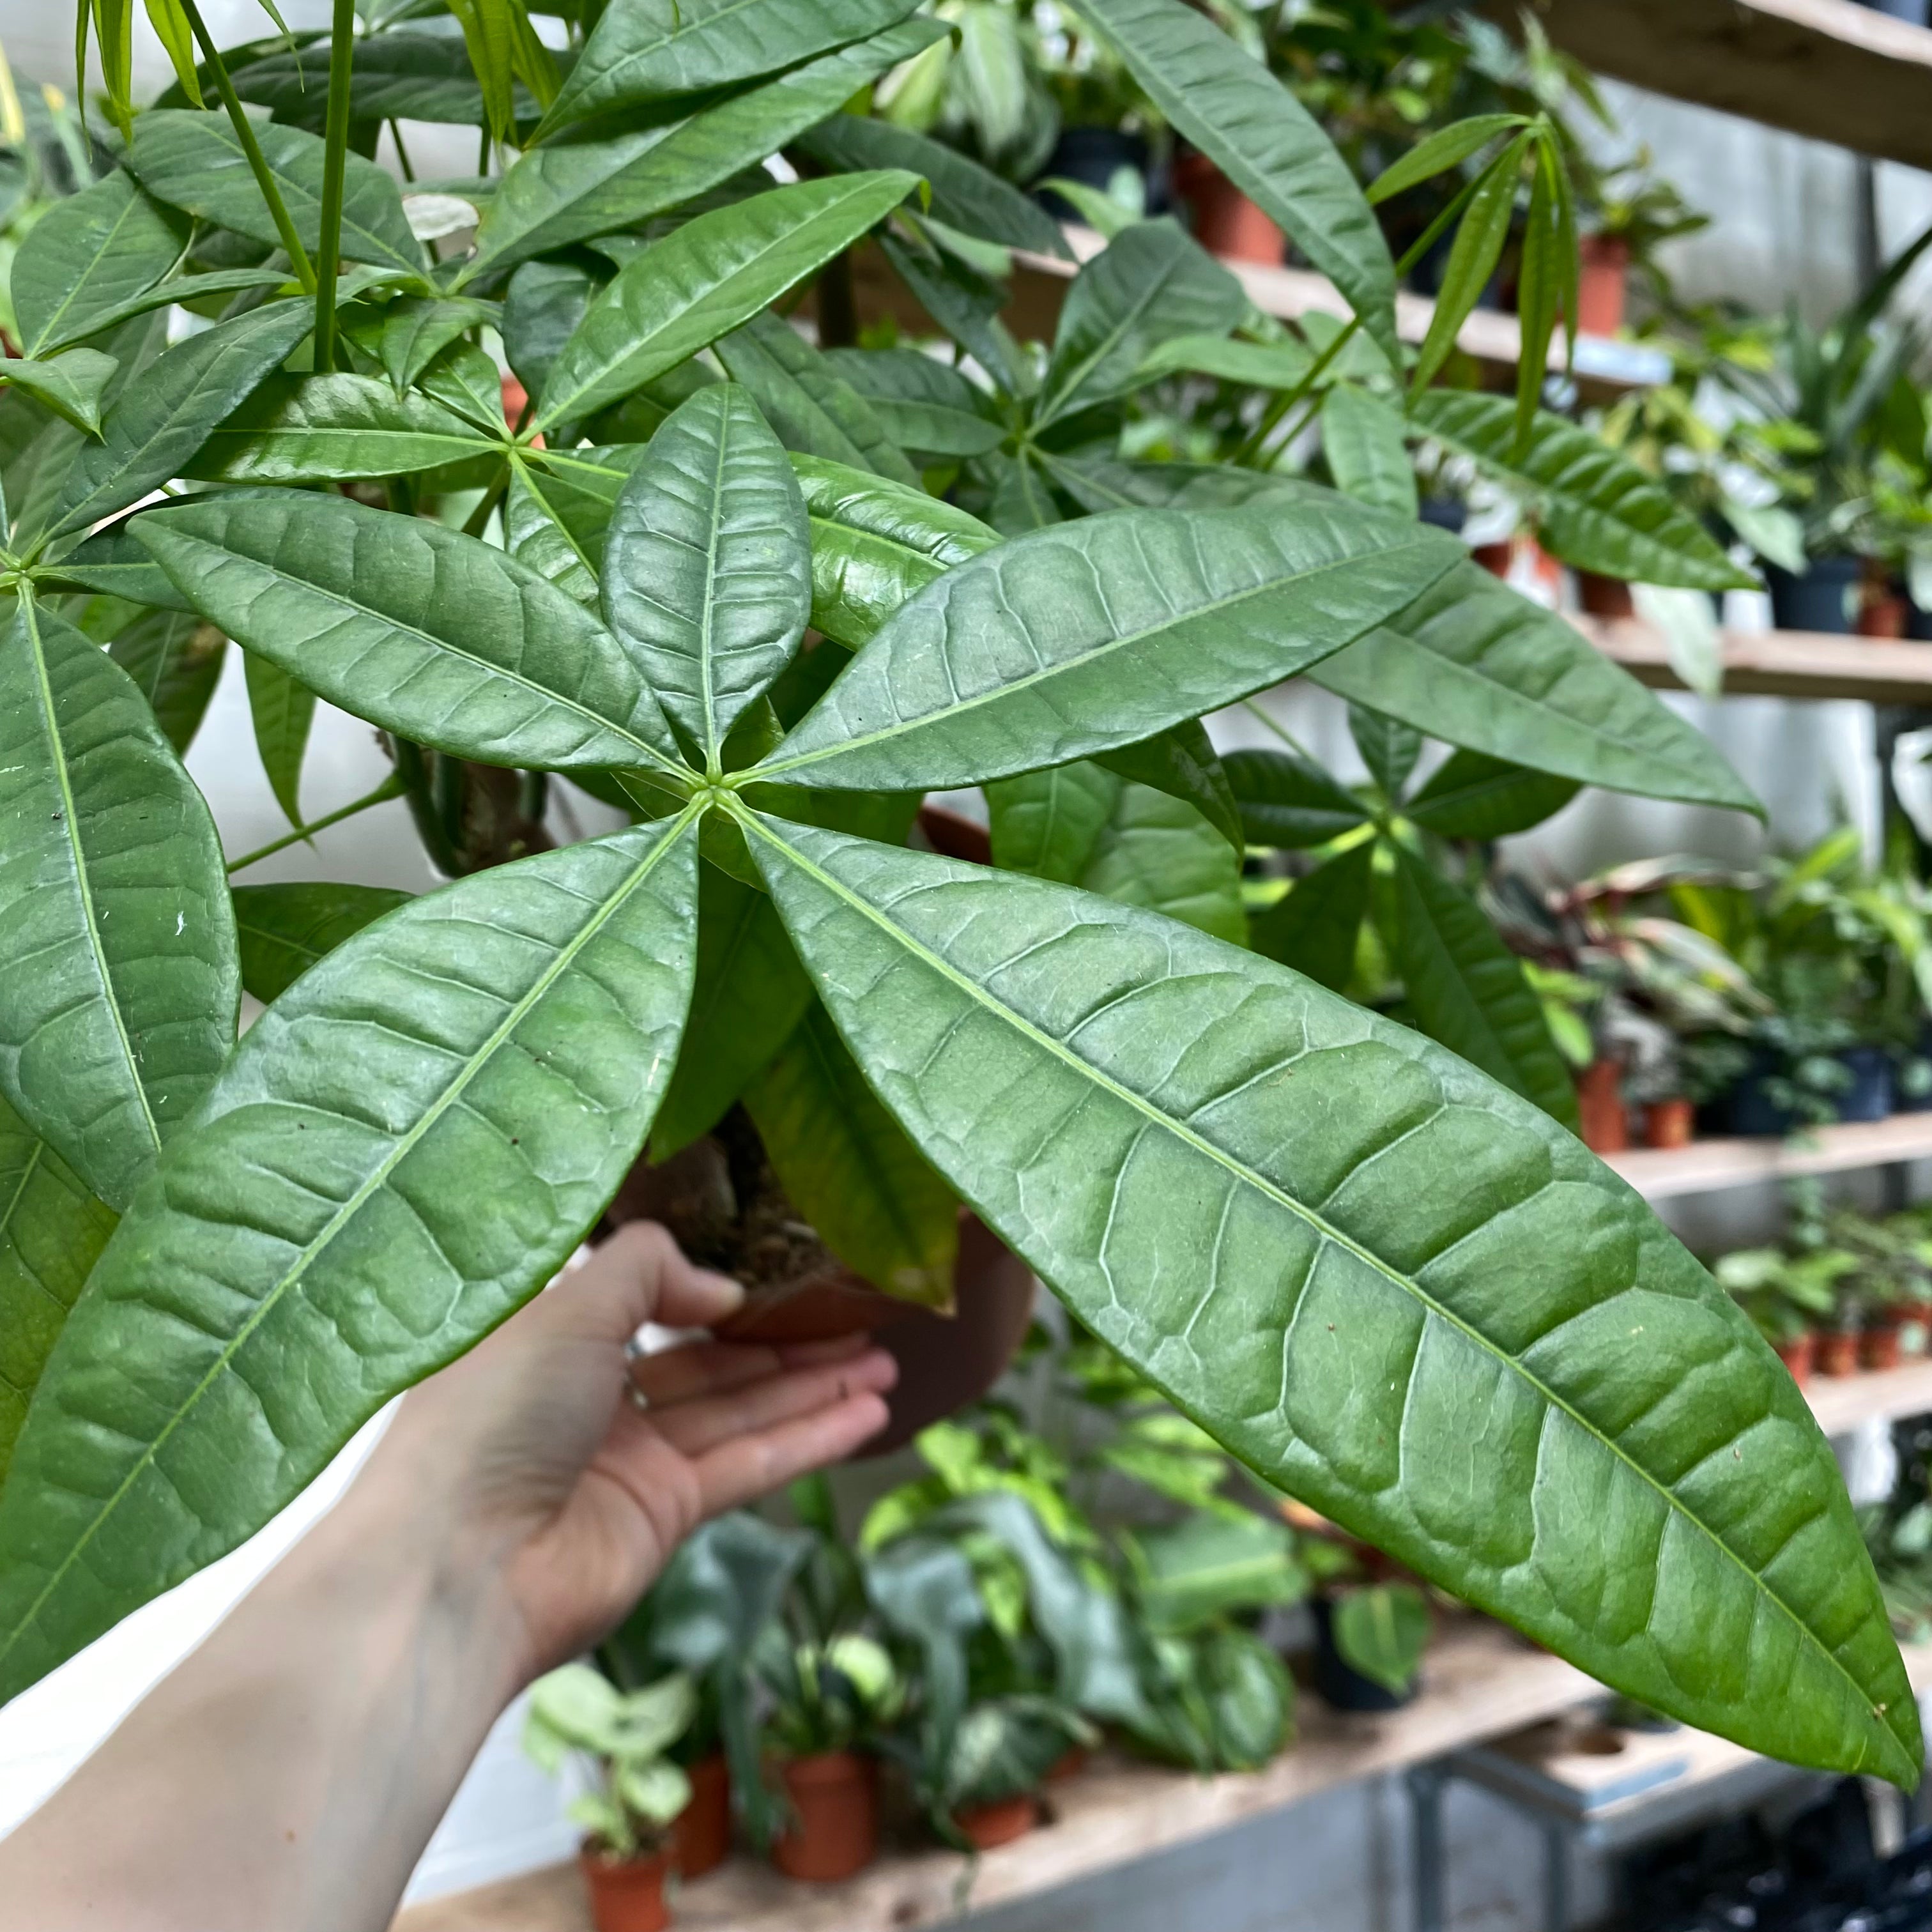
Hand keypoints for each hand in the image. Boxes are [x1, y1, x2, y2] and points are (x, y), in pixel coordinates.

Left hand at [371, 1221, 897, 1688]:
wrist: (455, 1569)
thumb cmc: (489, 1416)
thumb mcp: (563, 1306)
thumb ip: (647, 1269)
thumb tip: (720, 1287)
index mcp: (547, 1340)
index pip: (641, 1301)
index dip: (710, 1284)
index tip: (778, 1266)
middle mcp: (589, 1398)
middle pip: (708, 1359)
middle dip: (786, 1340)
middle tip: (864, 1317)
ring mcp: (629, 1461)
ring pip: (739, 1410)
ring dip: (813, 1386)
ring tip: (888, 1362)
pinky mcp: (663, 1516)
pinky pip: (749, 1463)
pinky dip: (809, 1438)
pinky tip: (868, 1413)